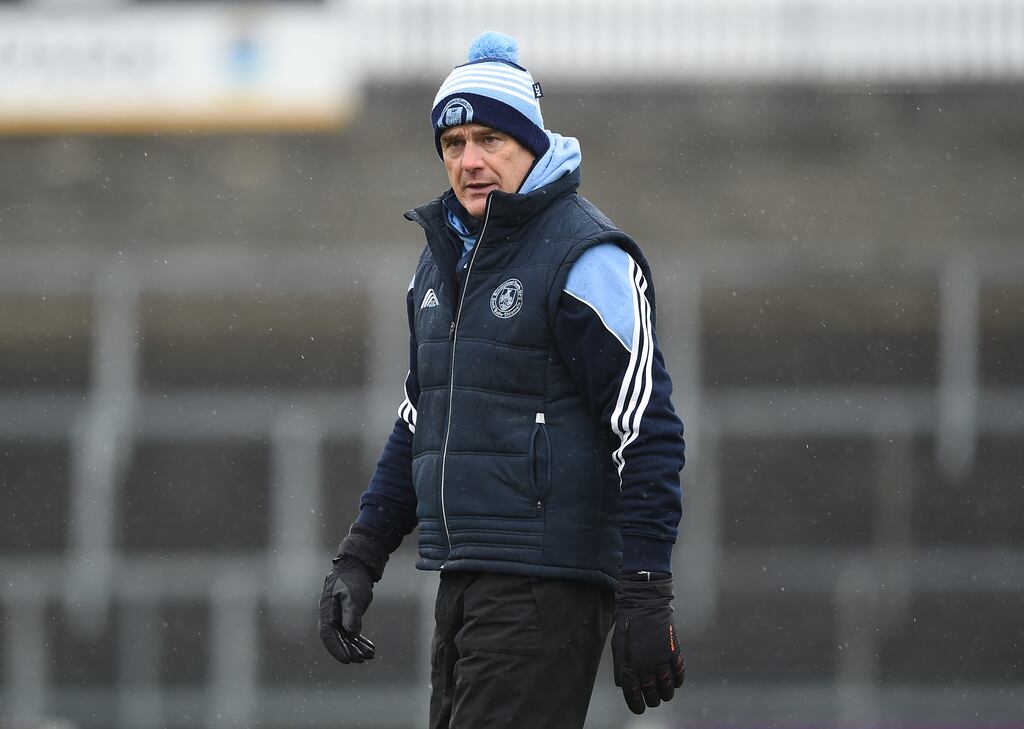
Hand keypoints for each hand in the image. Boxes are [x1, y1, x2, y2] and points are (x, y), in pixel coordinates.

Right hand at [318, 554, 375, 663]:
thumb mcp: (352, 595)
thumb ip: (351, 613)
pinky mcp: (347, 618)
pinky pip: (352, 633)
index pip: (328, 634)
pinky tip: (370, 648)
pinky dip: (360, 641)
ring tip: (370, 655)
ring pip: (346, 638)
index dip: (336, 648)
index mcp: (326, 610)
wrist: (357, 568)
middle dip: (349, 650)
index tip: (347, 660)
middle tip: (361, 659)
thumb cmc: (352, 580)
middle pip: (337, 639)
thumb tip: (351, 633)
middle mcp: (330, 616)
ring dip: (356, 648)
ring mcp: (338, 618)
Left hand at [611, 573, 684, 713]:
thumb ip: (620, 668)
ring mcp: (660, 660)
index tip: (640, 708)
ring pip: (666, 688)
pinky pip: (678, 674)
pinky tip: (674, 681)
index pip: (633, 695)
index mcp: (628, 666)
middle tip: (652, 698)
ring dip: (665, 693)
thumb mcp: (618, 647)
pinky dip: (677, 680)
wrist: (643, 604)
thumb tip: (624, 685)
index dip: (637, 705)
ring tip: (664, 694)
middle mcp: (644, 667)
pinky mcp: (673, 652)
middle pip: (651, 694)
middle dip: (652, 699)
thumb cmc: (628, 625)